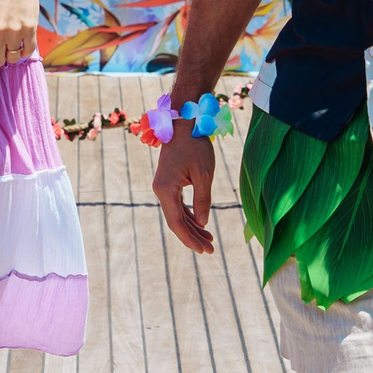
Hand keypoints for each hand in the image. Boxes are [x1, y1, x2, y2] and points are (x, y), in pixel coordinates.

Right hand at [152, 131, 216, 253]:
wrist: (183, 123)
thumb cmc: (195, 146)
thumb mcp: (204, 174)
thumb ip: (202, 200)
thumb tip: (203, 223)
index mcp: (166, 190)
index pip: (176, 222)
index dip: (190, 238)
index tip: (204, 249)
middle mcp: (161, 190)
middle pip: (176, 221)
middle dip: (193, 236)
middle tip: (210, 249)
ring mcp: (164, 186)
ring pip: (177, 214)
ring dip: (192, 227)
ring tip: (209, 240)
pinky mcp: (169, 182)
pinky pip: (178, 204)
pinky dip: (189, 214)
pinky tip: (200, 224)